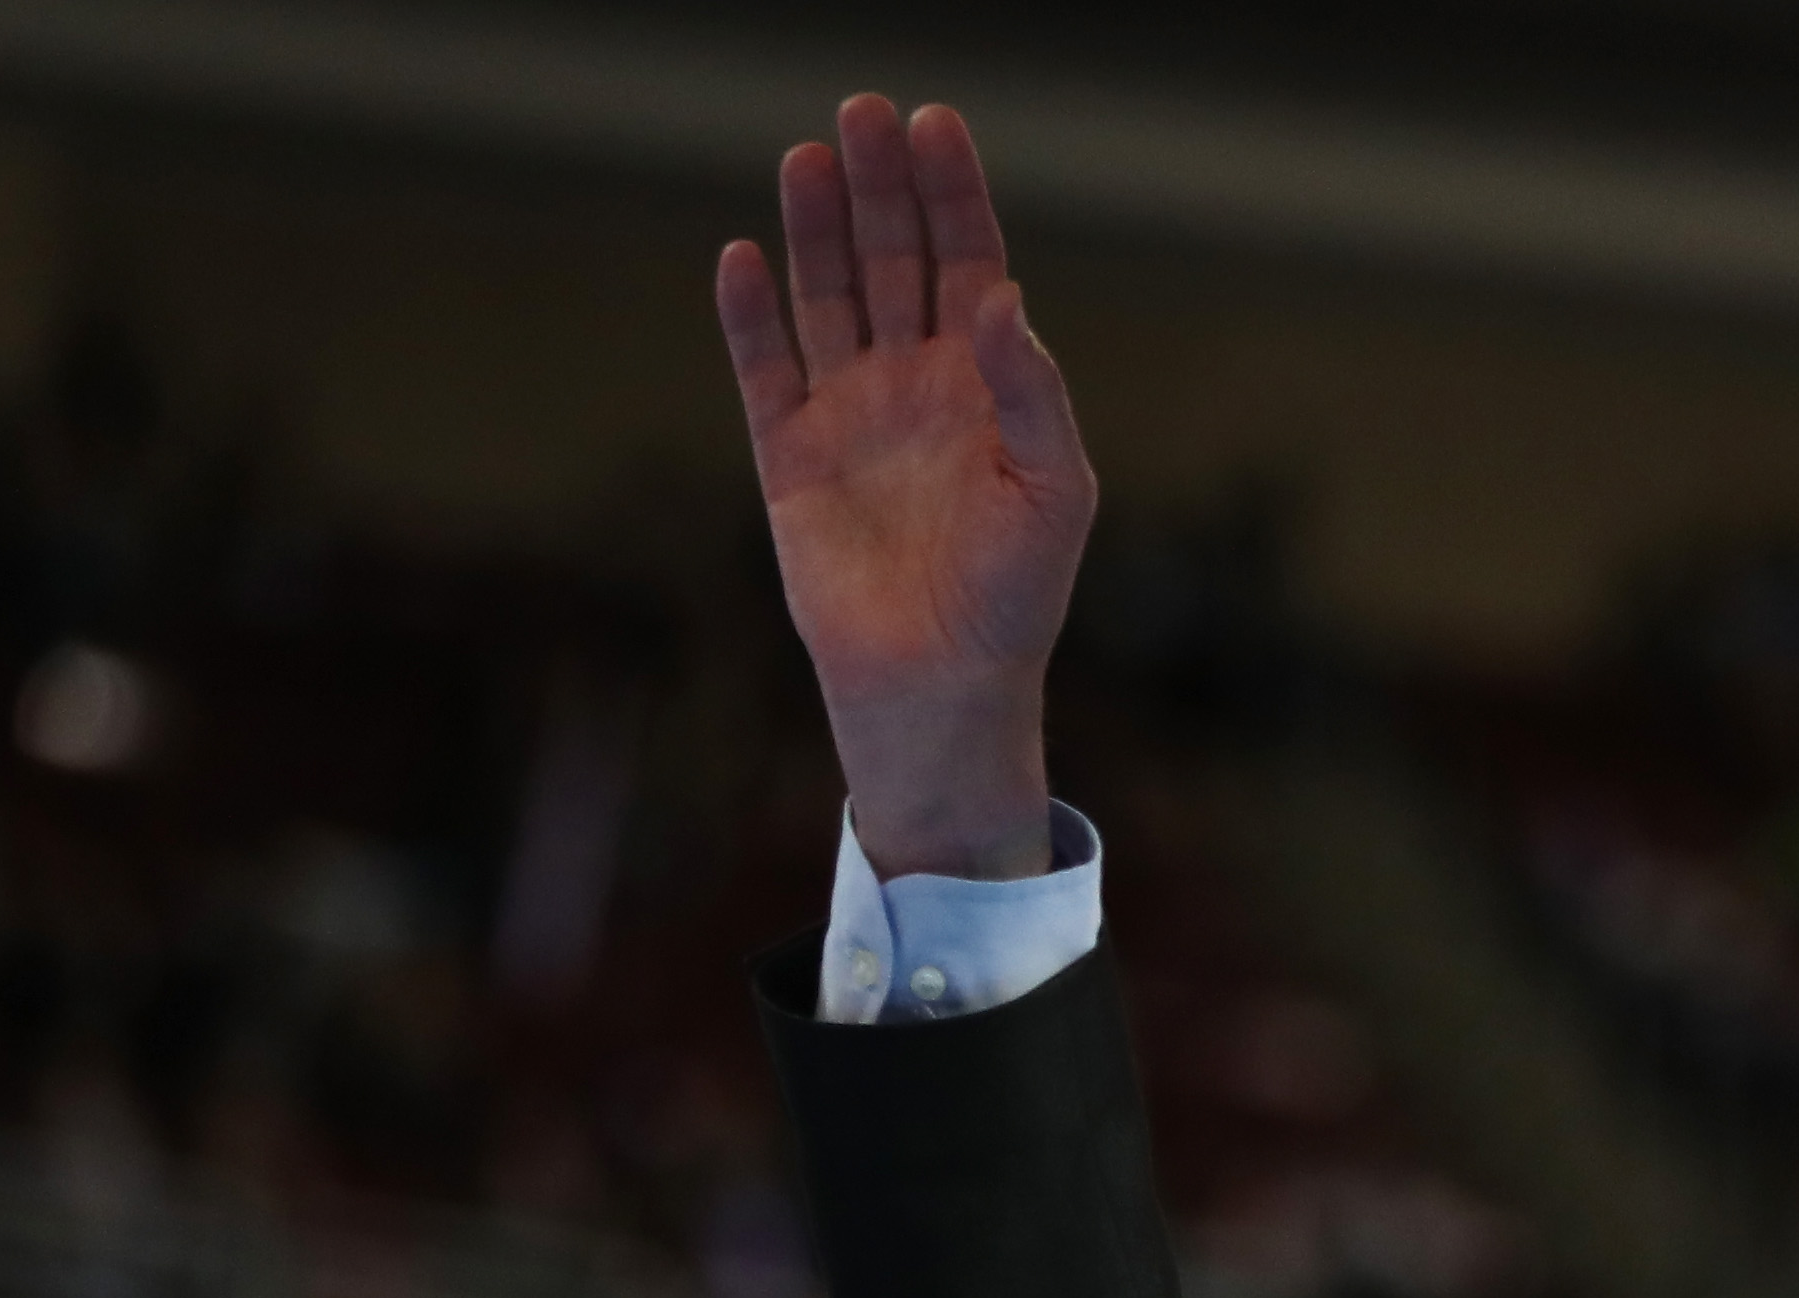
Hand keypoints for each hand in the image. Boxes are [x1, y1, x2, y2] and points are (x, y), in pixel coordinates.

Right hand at [718, 98, 1094, 881]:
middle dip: (882, 186)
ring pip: (826, 296)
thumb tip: (999, 297)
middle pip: (893, 259)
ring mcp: (849, 413)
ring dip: (816, 227)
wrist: (942, 684)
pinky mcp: (789, 457)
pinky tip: (745, 257)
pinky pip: (763, 369)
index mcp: (988, 385)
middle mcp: (916, 384)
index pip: (970, 264)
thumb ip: (1032, 393)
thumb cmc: (1014, 597)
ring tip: (807, 156)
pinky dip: (749, 315)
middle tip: (865, 112)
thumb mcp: (1053, 494)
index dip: (954, 195)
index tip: (936, 126)